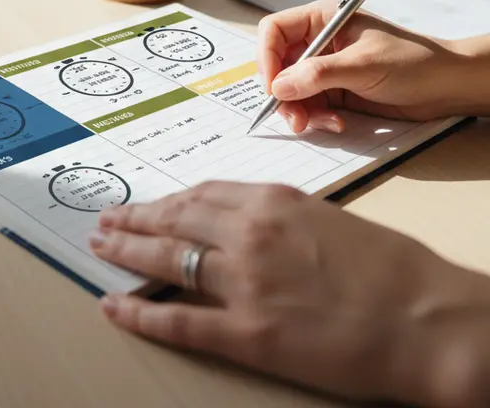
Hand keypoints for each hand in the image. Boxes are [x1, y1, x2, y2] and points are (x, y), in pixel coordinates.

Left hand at [90, 182, 489, 406]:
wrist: (428, 319)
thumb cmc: (391, 269)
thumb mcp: (327, 217)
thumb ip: (277, 215)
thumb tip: (239, 220)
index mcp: (271, 201)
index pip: (199, 194)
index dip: (166, 201)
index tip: (146, 204)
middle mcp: (248, 233)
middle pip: (174, 220)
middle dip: (133, 220)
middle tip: (104, 220)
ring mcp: (243, 282)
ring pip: (166, 259)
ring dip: (125, 252)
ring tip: (99, 247)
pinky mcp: (247, 333)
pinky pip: (178, 320)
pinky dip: (139, 313)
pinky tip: (113, 305)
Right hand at [256, 0, 466, 133]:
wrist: (447, 86)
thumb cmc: (412, 61)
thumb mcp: (362, 65)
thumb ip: (317, 75)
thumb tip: (278, 88)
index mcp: (322, 18)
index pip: (274, 31)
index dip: (266, 57)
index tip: (271, 86)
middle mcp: (318, 40)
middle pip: (278, 64)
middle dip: (282, 92)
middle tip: (292, 117)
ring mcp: (325, 66)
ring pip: (291, 89)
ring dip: (299, 109)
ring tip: (318, 123)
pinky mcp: (334, 90)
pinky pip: (309, 104)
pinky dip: (316, 117)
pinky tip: (336, 122)